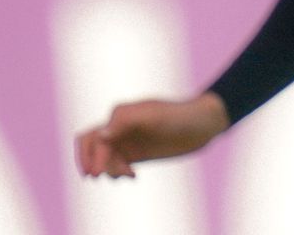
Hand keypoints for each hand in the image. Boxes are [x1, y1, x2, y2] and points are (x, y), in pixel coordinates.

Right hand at [73, 94, 228, 178]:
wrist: (203, 124)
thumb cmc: (179, 116)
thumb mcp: (154, 116)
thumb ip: (125, 121)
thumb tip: (101, 135)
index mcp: (120, 115)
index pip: (93, 138)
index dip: (92, 156)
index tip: (98, 173)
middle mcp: (120, 127)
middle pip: (91, 147)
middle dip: (92, 163)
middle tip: (102, 177)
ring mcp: (128, 140)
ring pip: (103, 158)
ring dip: (109, 169)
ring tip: (129, 174)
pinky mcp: (137, 153)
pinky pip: (116, 163)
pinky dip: (117, 172)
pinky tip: (132, 175)